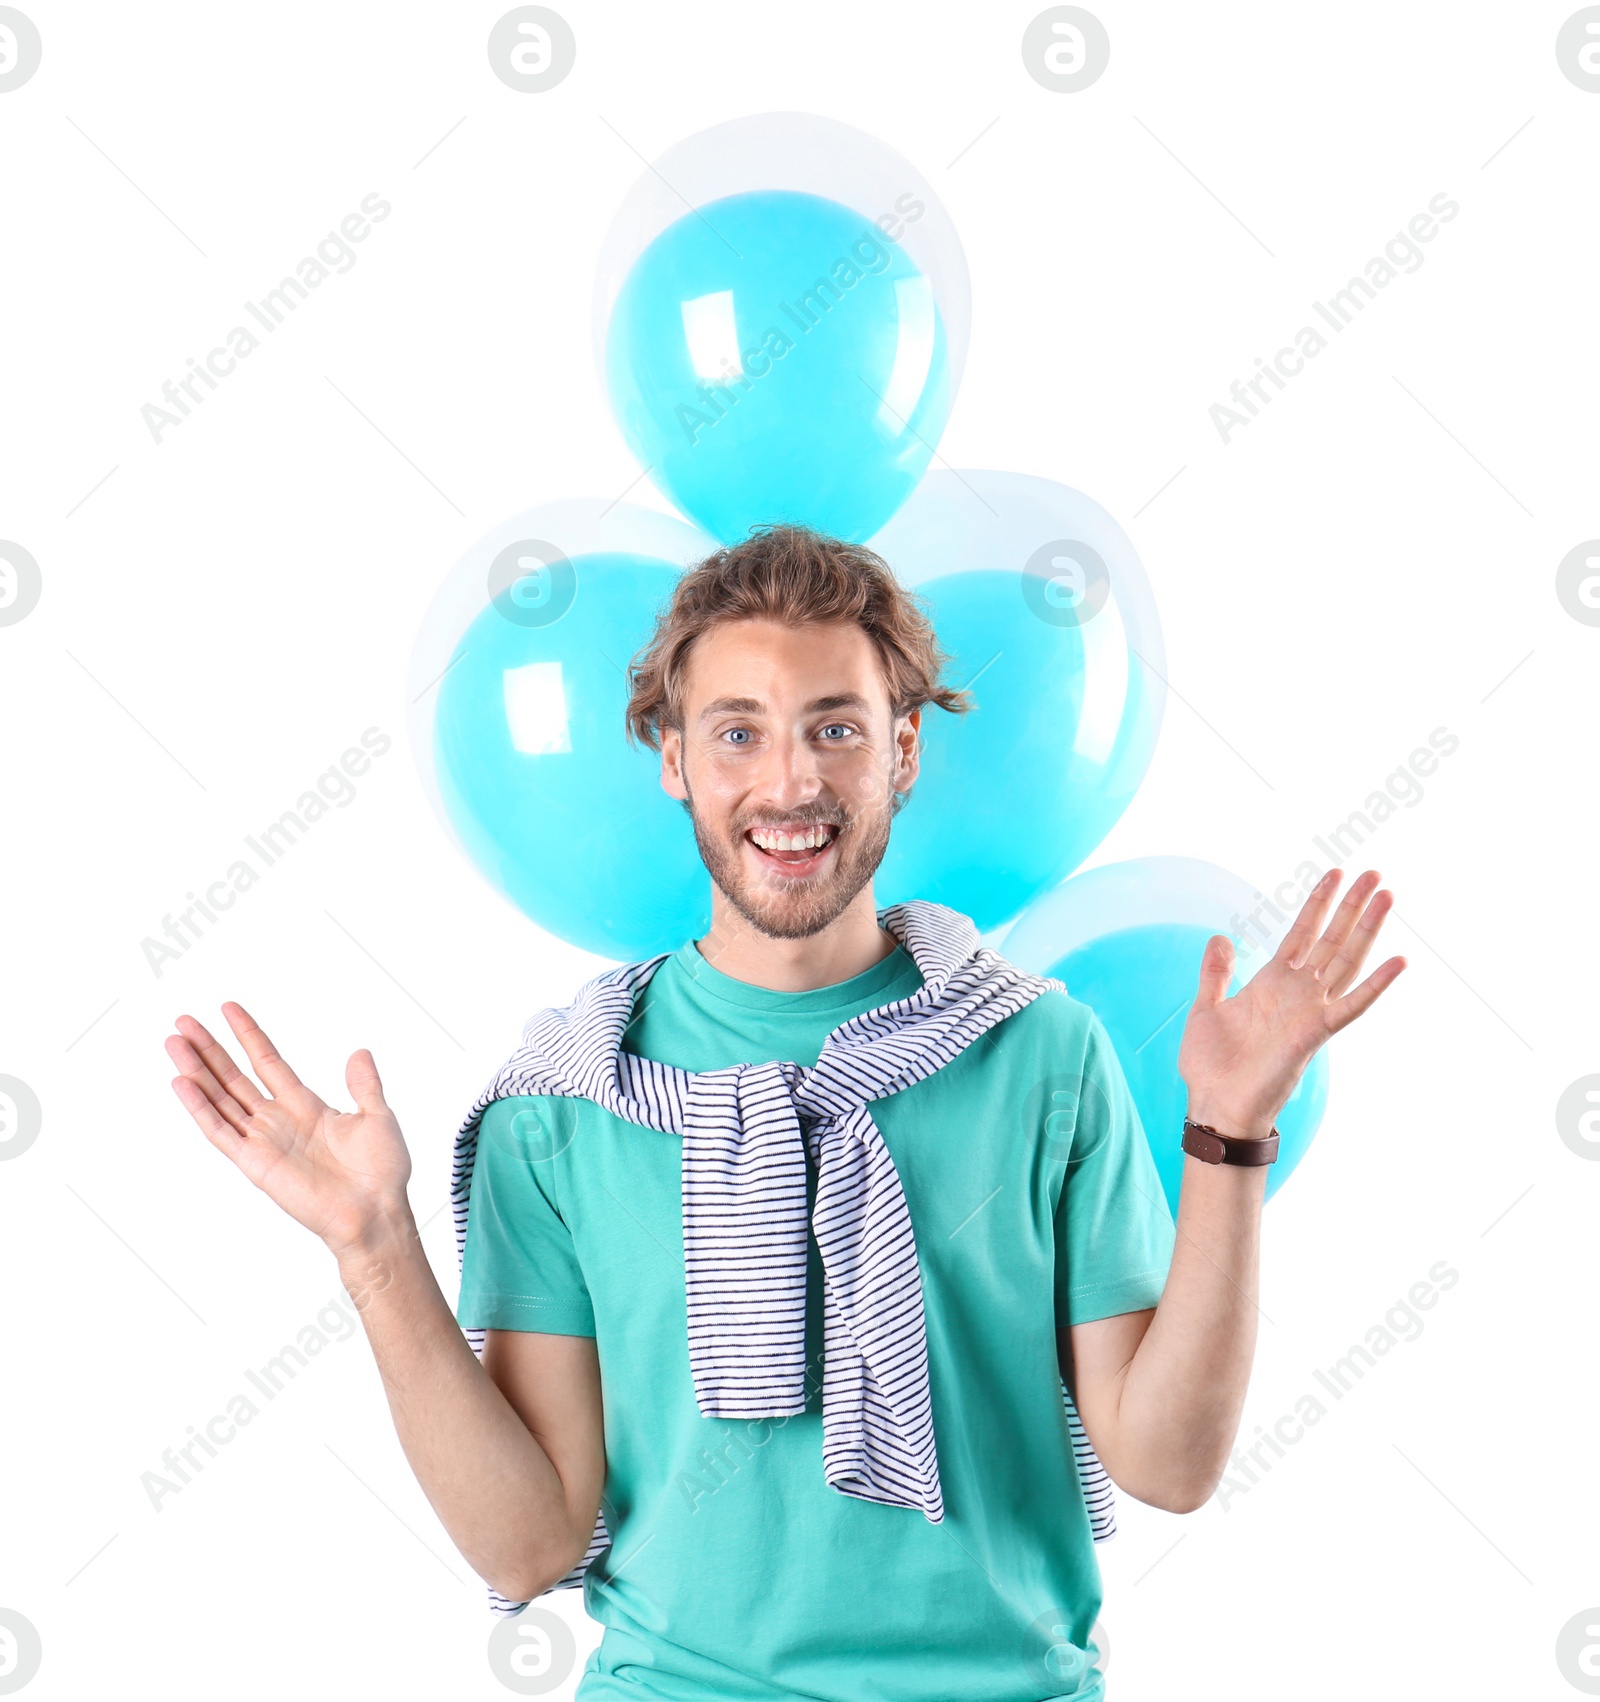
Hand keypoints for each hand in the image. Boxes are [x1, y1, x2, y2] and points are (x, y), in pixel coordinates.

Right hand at [166, 1002, 412, 1258]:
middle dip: (209, 1049)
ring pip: (220, 1099)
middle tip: (183, 1022)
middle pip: (234, 1077)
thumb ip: (364, 1085)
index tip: (227, 1009)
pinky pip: (220, 1132)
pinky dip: (199, 1108)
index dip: (248, 1036)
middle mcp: (278, 1121)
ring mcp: (263, 1141)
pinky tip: (181, 1083)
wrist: (377, 1211)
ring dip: (196, 1071)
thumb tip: (360, 1052)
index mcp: (306, 1107)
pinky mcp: (254, 1164)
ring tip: (173, 1042)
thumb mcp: (377, 1117)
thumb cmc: (381, 1172)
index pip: (268, 1062)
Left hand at [1177, 868, 1406, 1137]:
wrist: (1215, 1104)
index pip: (1301, 932)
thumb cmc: (1212, 1064)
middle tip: (1375, 873)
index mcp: (1272, 982)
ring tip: (1386, 895)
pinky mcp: (1315, 1033)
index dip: (1318, 904)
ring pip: (1346, 960)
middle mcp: (1297, 992)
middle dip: (1352, 906)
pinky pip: (1351, 1005)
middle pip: (1331, 939)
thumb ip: (1216, 973)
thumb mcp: (1206, 1007)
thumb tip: (1220, 937)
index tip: (1335, 873)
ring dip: (1367, 929)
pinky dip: (1376, 984)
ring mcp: (1310, 1010)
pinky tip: (1399, 960)